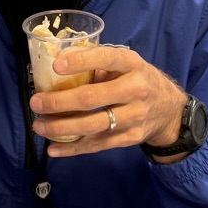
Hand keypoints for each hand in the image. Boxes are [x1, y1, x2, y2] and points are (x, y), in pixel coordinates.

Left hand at [29, 45, 187, 159]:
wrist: (171, 110)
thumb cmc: (137, 79)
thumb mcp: (126, 64)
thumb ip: (99, 63)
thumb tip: (56, 64)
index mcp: (132, 64)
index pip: (106, 59)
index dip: (80, 62)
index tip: (56, 65)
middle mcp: (135, 90)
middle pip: (92, 98)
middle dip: (59, 102)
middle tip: (36, 103)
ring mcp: (134, 116)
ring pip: (92, 125)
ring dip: (61, 127)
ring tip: (39, 126)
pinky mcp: (130, 137)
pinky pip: (98, 144)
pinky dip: (73, 148)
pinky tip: (54, 148)